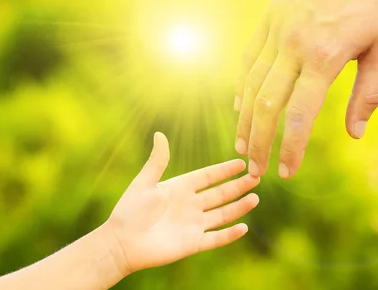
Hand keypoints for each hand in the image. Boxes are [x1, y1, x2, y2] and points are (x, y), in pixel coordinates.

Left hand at [103, 133, 259, 274]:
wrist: (120, 243)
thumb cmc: (129, 211)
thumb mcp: (144, 182)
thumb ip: (157, 161)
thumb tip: (160, 134)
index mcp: (180, 188)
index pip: (208, 177)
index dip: (224, 170)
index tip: (242, 163)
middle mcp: (190, 205)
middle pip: (220, 194)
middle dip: (238, 186)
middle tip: (257, 177)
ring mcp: (193, 225)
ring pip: (222, 214)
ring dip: (239, 207)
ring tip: (255, 198)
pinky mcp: (192, 243)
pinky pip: (215, 238)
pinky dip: (229, 235)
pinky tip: (244, 227)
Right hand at [234, 0, 377, 178]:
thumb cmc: (376, 2)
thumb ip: (368, 95)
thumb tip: (354, 135)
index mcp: (325, 55)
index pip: (300, 114)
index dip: (290, 148)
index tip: (287, 173)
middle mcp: (293, 44)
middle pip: (266, 104)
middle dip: (259, 142)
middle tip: (255, 170)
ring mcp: (277, 29)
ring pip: (251, 84)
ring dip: (244, 119)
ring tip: (242, 145)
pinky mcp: (269, 18)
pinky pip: (249, 59)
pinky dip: (242, 86)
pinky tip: (240, 106)